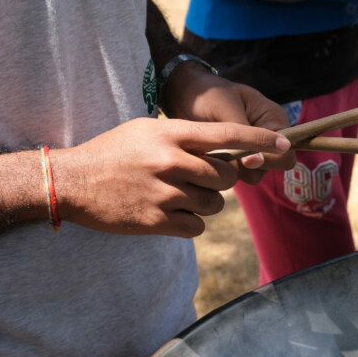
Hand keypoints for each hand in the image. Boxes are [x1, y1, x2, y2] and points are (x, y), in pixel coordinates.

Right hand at [53, 117, 290, 237]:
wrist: (71, 182)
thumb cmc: (114, 152)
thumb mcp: (149, 129)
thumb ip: (187, 137)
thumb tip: (230, 148)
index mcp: (171, 133)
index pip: (229, 134)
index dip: (262, 139)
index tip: (286, 144)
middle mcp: (171, 161)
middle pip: (227, 176)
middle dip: (221, 180)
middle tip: (199, 179)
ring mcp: (164, 193)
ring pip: (215, 204)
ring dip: (205, 203)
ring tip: (177, 196)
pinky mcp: (156, 221)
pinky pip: (197, 227)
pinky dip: (190, 223)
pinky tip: (168, 213)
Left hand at [163, 62, 295, 182]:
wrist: (185, 97)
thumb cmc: (208, 95)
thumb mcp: (226, 109)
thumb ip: (241, 136)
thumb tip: (253, 162)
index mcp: (274, 119)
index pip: (286, 151)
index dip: (269, 158)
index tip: (246, 158)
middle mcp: (268, 138)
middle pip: (273, 166)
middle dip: (252, 166)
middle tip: (228, 156)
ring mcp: (253, 151)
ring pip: (255, 174)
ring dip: (236, 170)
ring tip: (215, 154)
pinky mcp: (237, 161)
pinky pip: (238, 175)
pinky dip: (225, 171)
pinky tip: (211, 158)